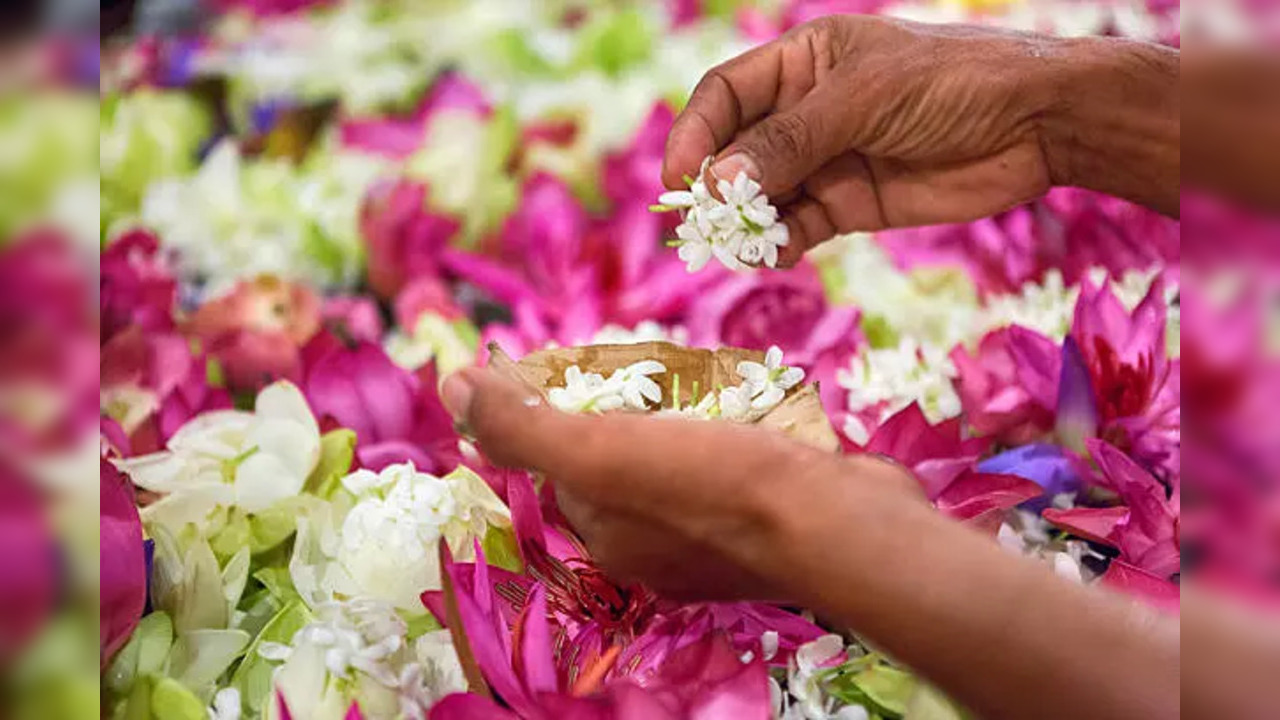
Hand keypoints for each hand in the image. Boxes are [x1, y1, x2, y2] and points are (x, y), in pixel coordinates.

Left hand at [440, 367, 921, 601]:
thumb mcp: (599, 451)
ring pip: (679, 457)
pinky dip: (733, 428)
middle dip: (624, 405)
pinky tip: (751, 401)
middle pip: (622, 458)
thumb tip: (450, 387)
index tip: (580, 359)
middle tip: (644, 360)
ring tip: (698, 370)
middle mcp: (655, 547)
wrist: (842, 524)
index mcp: (607, 536)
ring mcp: (717, 538)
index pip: (563, 460)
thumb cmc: (716, 485)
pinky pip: (732, 460)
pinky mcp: (770, 516)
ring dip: (681, 412)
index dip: (560, 404)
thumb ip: (524, 425)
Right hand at [664, 16, 1177, 263]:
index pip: (725, 95)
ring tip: (738, 246)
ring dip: (746, 221)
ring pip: (764, 195)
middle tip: (703, 223)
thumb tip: (720, 182)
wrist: (1037, 124)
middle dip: (717, 186)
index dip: (695, 133)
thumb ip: (790, 142)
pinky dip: (782, 243)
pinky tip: (776, 254)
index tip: (679, 177)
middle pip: (737, 150)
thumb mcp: (862, 100)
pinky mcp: (851, 203)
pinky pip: (799, 226)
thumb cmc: (950, 83)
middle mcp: (806, 111)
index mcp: (802, 62)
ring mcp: (827, 159)